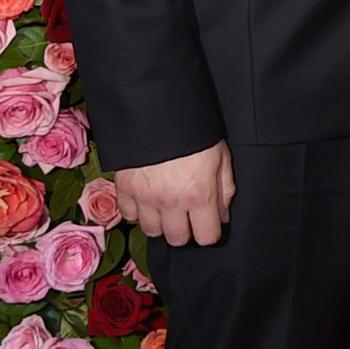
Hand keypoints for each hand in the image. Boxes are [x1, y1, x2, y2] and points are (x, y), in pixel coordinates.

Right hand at [110, 143, 234, 247]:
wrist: (158, 109)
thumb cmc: (194, 131)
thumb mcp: (221, 156)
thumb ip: (224, 190)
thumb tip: (222, 216)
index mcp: (199, 194)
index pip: (206, 238)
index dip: (210, 232)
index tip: (208, 223)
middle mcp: (171, 201)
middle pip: (177, 239)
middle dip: (185, 230)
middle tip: (187, 215)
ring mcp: (145, 196)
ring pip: (152, 232)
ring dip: (161, 223)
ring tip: (167, 207)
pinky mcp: (124, 187)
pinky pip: (128, 216)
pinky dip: (137, 212)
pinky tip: (147, 199)